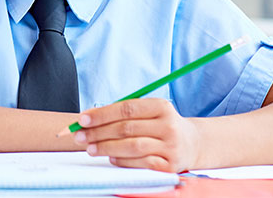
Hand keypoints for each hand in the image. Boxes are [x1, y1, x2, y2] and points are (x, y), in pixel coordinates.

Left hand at [72, 98, 202, 171]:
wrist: (192, 144)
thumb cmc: (161, 125)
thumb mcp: (148, 112)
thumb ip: (123, 113)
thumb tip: (89, 118)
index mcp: (161, 107)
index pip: (126, 108)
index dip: (102, 114)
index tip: (83, 119)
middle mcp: (168, 126)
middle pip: (126, 128)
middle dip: (98, 132)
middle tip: (80, 136)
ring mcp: (171, 147)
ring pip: (132, 146)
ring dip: (107, 147)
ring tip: (90, 148)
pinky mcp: (170, 166)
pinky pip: (142, 164)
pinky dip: (123, 161)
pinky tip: (111, 158)